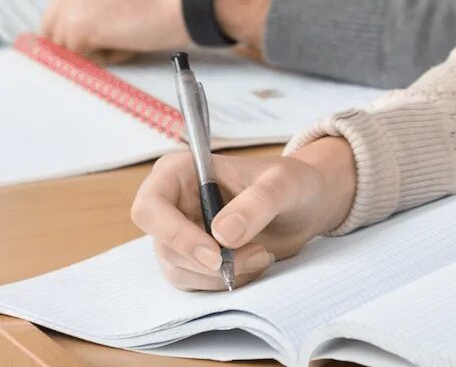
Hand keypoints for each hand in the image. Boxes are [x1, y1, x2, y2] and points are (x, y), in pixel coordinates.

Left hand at [39, 0, 187, 56]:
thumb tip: (104, 14)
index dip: (83, 20)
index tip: (99, 32)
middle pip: (55, 21)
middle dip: (78, 39)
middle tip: (107, 47)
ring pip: (66, 42)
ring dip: (94, 48)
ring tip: (129, 39)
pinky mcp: (79, 26)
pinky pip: (80, 56)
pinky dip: (106, 58)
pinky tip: (131, 43)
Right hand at [132, 137, 359, 291]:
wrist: (305, 205)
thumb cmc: (291, 182)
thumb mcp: (283, 184)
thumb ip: (256, 203)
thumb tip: (221, 235)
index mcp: (180, 171)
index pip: (150, 207)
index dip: (175, 235)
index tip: (216, 254)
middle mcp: (172, 203)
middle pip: (165, 247)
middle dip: (210, 262)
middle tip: (257, 254)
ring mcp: (179, 233)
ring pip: (179, 271)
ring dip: (223, 274)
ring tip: (262, 255)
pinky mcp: (192, 259)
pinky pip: (195, 283)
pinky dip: (226, 282)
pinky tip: (254, 263)